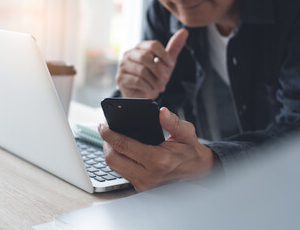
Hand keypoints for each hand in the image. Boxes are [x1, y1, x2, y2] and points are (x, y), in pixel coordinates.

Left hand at [98, 107, 214, 191]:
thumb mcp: (186, 133)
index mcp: (157, 160)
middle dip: (105, 144)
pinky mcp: (141, 187)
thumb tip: (162, 112)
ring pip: (114, 167)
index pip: (123, 146)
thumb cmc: (189, 150)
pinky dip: (117, 160)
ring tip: (110, 139)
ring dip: (109, 152)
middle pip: (113, 160)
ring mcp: (144, 184)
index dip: (109, 134)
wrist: (197, 171)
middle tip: (105, 131)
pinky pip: (121, 172)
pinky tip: (119, 149)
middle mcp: (148, 175)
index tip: (102, 125)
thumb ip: (173, 122)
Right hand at [116, 29, 188, 98]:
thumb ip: (174, 48)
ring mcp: (123, 66)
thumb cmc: (154, 76)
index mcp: (140, 47)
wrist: (143, 94)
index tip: (171, 64)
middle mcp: (129, 54)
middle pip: (146, 57)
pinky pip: (137, 81)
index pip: (152, 45)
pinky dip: (148, 87)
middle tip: (166, 78)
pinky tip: (151, 89)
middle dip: (159, 69)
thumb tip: (184, 31)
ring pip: (142, 71)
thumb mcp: (166, 62)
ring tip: (159, 86)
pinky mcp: (120, 78)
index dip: (164, 55)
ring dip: (154, 80)